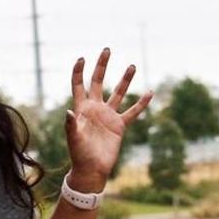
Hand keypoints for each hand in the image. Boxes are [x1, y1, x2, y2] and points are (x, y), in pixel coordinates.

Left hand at [64, 49, 152, 188]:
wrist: (91, 169)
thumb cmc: (78, 154)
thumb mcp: (73, 138)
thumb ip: (70, 125)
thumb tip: (68, 112)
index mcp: (81, 108)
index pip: (79, 85)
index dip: (79, 72)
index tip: (82, 58)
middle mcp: (94, 108)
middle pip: (98, 82)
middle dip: (102, 66)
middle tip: (107, 50)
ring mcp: (108, 116)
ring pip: (118, 93)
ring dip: (125, 80)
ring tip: (132, 65)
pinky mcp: (119, 126)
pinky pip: (133, 112)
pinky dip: (141, 103)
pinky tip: (150, 93)